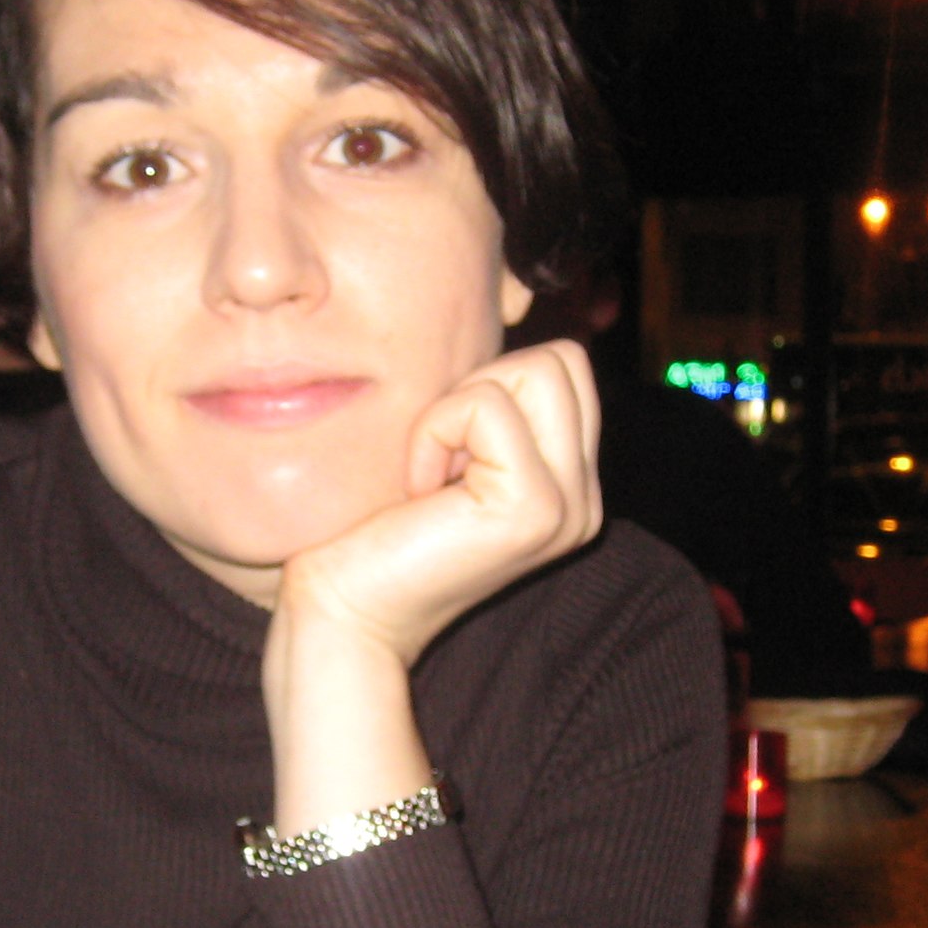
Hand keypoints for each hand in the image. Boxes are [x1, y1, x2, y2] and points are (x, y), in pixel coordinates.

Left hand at [275, 339, 604, 670]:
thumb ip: (487, 407)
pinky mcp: (534, 508)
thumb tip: (498, 315)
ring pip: (538, 370)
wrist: (342, 612)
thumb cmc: (372, 530)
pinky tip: (418, 492)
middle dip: (482, 389)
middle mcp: (585, 500)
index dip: (488, 386)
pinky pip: (486, 406)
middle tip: (436, 461)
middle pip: (562, 360)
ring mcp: (570, 507)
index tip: (443, 455)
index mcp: (571, 486)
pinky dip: (436, 432)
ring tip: (430, 477)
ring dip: (458, 409)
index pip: (565, 367)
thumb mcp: (446, 453)